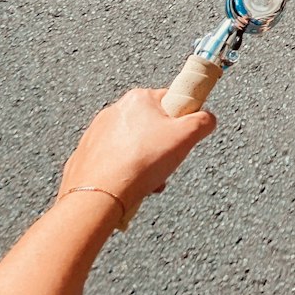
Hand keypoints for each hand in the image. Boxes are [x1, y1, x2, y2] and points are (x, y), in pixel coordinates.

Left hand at [58, 89, 215, 212]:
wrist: (99, 196)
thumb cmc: (140, 163)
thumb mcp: (186, 137)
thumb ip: (203, 121)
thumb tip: (208, 119)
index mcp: (138, 99)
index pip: (170, 100)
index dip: (182, 119)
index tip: (183, 136)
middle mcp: (114, 111)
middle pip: (151, 125)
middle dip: (162, 146)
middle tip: (166, 163)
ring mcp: (96, 133)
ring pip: (132, 145)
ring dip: (145, 162)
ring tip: (148, 180)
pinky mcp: (86, 155)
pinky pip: (113, 161)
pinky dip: (124, 172)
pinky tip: (130, 186)